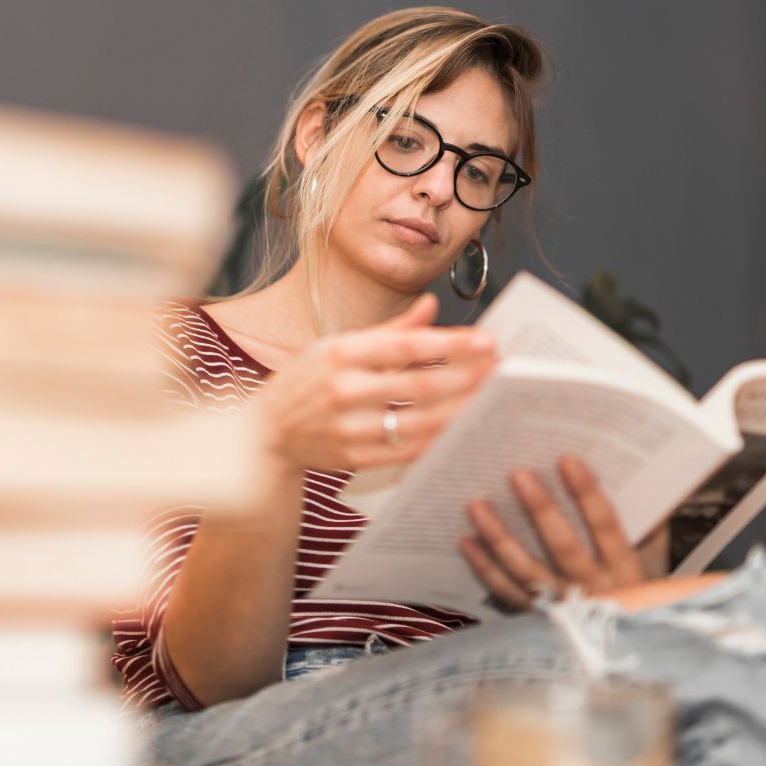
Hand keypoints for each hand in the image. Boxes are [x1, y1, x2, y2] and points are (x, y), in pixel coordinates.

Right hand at [248, 293, 497, 473]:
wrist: (264, 433)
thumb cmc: (306, 381)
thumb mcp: (338, 344)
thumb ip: (390, 330)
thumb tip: (432, 307)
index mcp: (341, 352)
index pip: (407, 346)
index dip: (452, 344)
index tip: (488, 341)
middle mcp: (343, 389)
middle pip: (419, 385)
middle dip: (467, 378)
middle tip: (501, 370)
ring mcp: (348, 428)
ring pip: (419, 421)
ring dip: (460, 410)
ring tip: (490, 398)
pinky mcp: (353, 459)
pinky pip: (407, 451)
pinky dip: (438, 440)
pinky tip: (462, 428)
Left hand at [459, 455, 654, 610]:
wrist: (628, 654)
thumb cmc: (642, 598)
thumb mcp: (654, 564)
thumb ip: (650, 525)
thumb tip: (644, 480)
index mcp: (626, 572)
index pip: (607, 527)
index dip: (588, 494)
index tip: (568, 460)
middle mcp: (594, 591)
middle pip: (563, 547)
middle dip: (540, 509)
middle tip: (517, 474)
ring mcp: (563, 608)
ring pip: (526, 571)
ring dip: (499, 536)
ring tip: (476, 504)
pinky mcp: (539, 620)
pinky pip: (507, 592)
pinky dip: (485, 567)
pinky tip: (467, 541)